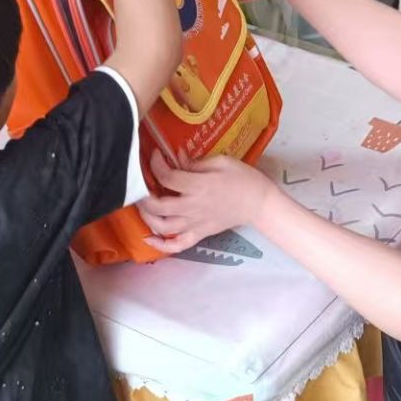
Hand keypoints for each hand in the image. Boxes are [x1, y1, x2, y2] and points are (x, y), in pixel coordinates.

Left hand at [140, 154, 273, 253]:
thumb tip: (175, 158)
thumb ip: (195, 162)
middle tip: (141, 184)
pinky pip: (177, 245)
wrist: (259, 203)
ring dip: (147, 217)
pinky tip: (149, 239)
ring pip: (162, 227)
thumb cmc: (242, 178)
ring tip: (143, 206)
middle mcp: (193, 207)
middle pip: (157, 206)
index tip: (156, 155)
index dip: (156, 164)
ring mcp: (195, 223)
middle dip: (143, 195)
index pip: (167, 177)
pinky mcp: (200, 234)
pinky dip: (161, 246)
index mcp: (198, 186)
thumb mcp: (220, 161)